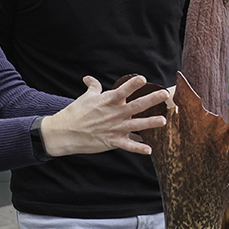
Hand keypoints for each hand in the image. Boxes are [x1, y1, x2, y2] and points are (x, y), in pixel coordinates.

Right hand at [39, 75, 169, 156]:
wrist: (64, 132)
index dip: (133, 84)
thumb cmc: (75, 113)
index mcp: (108, 101)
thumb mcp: (85, 98)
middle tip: (164, 95)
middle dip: (151, 100)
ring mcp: (114, 128)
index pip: (123, 90)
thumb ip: (92, 87)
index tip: (143, 78)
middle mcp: (114, 114)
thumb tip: (88, 78)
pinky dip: (138, 148)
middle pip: (136, 105)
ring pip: (136, 125)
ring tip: (163, 121)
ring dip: (150, 123)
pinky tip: (149, 150)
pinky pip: (128, 146)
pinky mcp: (112, 141)